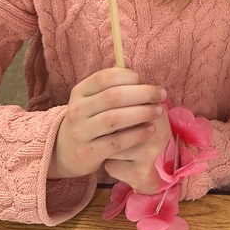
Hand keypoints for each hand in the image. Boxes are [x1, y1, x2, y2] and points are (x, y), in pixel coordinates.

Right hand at [49, 68, 166, 184]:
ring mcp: (81, 132)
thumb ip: (115, 87)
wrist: (68, 150)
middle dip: (142, 93)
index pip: (106, 77)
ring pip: (114, 119)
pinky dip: (136, 135)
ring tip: (158, 111)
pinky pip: (116, 142)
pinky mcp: (89, 152)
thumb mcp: (94, 100)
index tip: (147, 81)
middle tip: (161, 95)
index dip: (130, 77)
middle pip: (113, 96)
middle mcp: (77, 110)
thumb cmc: (92, 119)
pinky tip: (150, 130)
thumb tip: (144, 80)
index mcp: (80, 91)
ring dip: (141, 113)